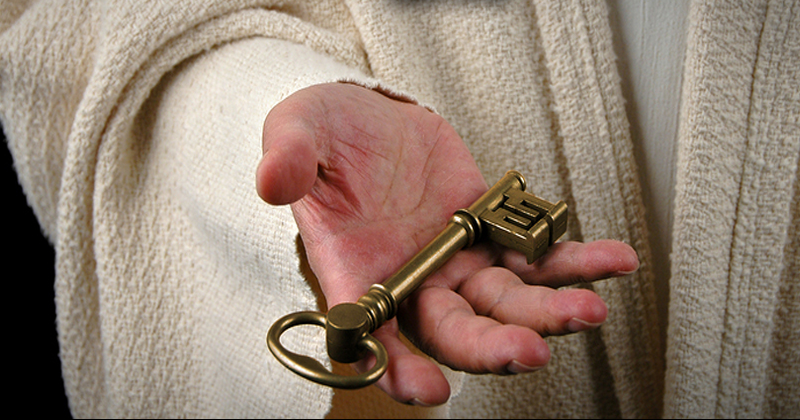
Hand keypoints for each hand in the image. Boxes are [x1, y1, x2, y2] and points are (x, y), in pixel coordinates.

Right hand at [256, 83, 638, 405]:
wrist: (370, 119)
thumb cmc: (326, 135)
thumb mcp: (298, 132)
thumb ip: (289, 157)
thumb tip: (273, 180)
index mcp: (357, 272)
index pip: (373, 335)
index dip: (397, 367)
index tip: (427, 389)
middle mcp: (413, 279)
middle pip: (453, 331)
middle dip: (490, 347)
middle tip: (527, 353)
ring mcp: (457, 260)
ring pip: (506, 302)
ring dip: (548, 312)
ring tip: (589, 309)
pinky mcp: (491, 232)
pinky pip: (537, 255)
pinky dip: (575, 261)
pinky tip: (614, 262)